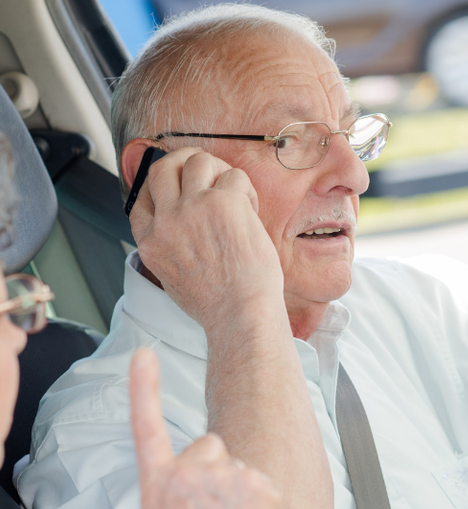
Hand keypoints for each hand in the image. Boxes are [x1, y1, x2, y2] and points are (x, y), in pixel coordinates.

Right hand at [129, 147, 282, 328]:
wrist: (241, 313)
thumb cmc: (218, 303)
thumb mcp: (172, 277)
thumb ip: (170, 246)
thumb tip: (181, 224)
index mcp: (150, 242)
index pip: (141, 198)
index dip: (160, 186)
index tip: (179, 187)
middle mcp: (167, 221)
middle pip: (163, 167)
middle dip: (184, 160)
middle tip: (206, 170)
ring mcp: (194, 208)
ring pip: (198, 160)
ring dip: (219, 170)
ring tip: (234, 193)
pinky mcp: (224, 202)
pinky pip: (234, 176)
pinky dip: (246, 189)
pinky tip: (251, 210)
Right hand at [130, 348, 281, 508]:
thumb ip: (184, 491)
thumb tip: (207, 458)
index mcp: (158, 489)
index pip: (145, 428)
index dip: (144, 389)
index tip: (143, 355)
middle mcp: (182, 479)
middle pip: (211, 446)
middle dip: (219, 473)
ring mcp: (216, 478)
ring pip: (240, 467)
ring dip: (243, 493)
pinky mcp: (249, 484)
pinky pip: (263, 482)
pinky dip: (264, 501)